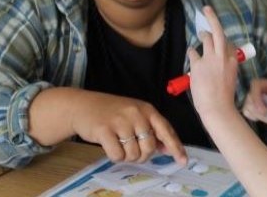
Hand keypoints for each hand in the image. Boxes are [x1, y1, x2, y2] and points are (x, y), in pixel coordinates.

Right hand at [70, 90, 186, 164]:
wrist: (83, 105)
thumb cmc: (112, 112)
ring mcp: (120, 121)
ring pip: (133, 153)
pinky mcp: (104, 130)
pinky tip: (110, 146)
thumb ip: (152, 130)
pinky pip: (117, 155)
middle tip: (133, 150)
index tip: (183, 160)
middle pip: (149, 147)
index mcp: (147, 109)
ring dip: (127, 156)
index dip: (175, 147)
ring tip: (119, 145)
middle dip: (142, 155)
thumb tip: (168, 148)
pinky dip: (115, 156)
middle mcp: (136, 114)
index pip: (166, 130)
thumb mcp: (136, 115)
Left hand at [188, 6, 238, 116]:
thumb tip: (218, 60)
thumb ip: (225, 66)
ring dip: (202, 35)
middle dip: (212, 17)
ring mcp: (210, 59)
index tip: (219, 36)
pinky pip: (193, 53)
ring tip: (200, 34)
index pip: (228, 43)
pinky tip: (192, 54)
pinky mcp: (198, 64)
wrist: (217, 108)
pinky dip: (192, 53)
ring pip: (205, 38)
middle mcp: (223, 56)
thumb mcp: (230, 78)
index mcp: (233, 61)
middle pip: (218, 31)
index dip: (223, 39)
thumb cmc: (224, 96)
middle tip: (206, 9)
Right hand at [242, 79, 266, 127]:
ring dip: (258, 115)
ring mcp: (253, 98)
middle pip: (249, 96)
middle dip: (258, 110)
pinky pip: (246, 112)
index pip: (256, 84)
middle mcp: (259, 89)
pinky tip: (262, 118)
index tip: (264, 111)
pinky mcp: (250, 107)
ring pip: (247, 106)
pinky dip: (253, 117)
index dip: (256, 96)